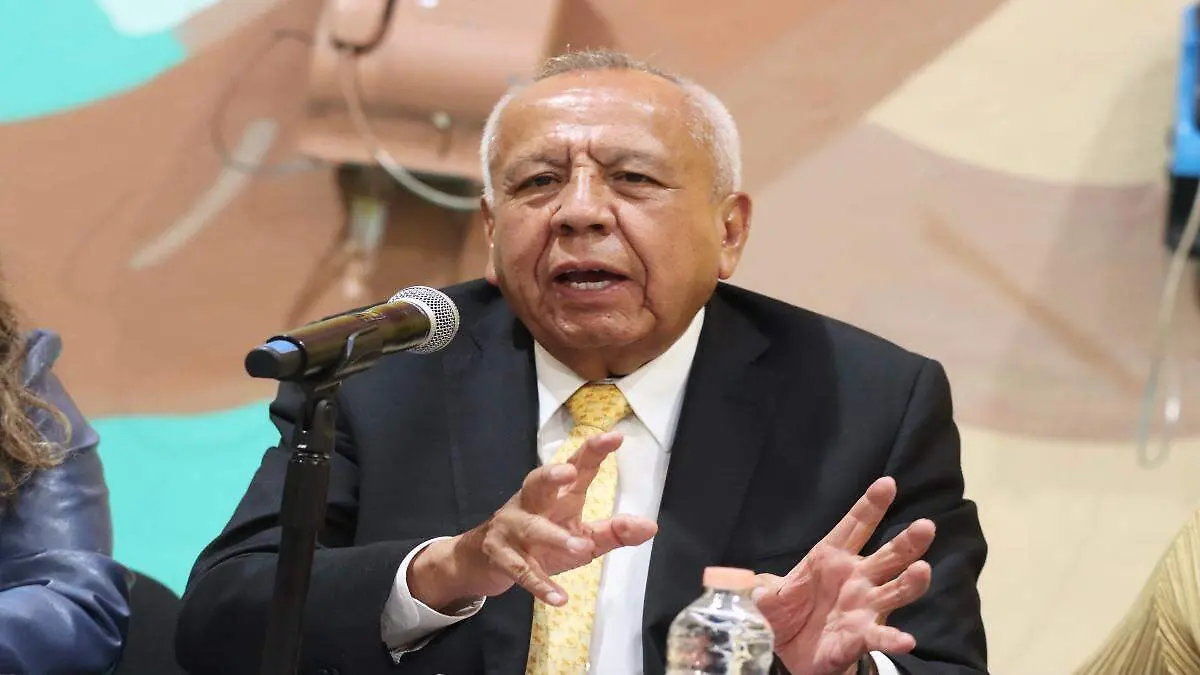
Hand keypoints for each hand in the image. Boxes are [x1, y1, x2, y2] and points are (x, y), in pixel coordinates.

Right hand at [408, 432, 657, 610]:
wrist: (483, 559)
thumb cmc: (542, 541)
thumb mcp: (581, 535)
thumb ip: (615, 532)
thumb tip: (651, 526)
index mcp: (556, 494)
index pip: (577, 467)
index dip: (594, 452)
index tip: (615, 437)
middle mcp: (531, 503)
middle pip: (538, 483)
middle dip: (551, 476)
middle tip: (570, 473)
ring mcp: (511, 527)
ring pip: (531, 529)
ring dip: (555, 537)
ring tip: (581, 547)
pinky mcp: (500, 555)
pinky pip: (521, 569)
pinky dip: (540, 584)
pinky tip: (560, 598)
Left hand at [752, 477, 934, 674]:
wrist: (790, 655)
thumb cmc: (786, 615)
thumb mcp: (767, 598)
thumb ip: (761, 590)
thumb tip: (751, 587)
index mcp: (830, 557)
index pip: (854, 526)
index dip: (870, 505)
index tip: (887, 484)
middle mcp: (855, 578)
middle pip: (886, 555)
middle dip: (907, 541)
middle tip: (926, 526)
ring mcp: (863, 607)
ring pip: (893, 590)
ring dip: (910, 582)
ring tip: (922, 571)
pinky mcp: (861, 636)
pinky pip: (880, 637)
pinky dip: (893, 639)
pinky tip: (906, 640)